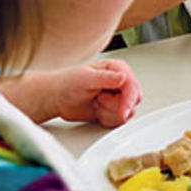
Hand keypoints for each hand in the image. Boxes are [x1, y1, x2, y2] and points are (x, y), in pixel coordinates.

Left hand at [3, 60, 142, 126]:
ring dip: (108, 112)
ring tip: (95, 103)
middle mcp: (121, 82)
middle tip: (99, 101)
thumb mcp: (85, 78)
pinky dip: (107, 119)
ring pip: (127, 112)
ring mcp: (119, 97)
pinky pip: (119, 121)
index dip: (128, 99)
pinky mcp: (115, 110)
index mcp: (117, 69)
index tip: (123, 111)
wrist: (57, 97)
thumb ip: (106, 78)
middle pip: (134, 100)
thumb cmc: (68, 83)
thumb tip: (123, 77)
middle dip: (116, 106)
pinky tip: (96, 111)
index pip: (132, 85)